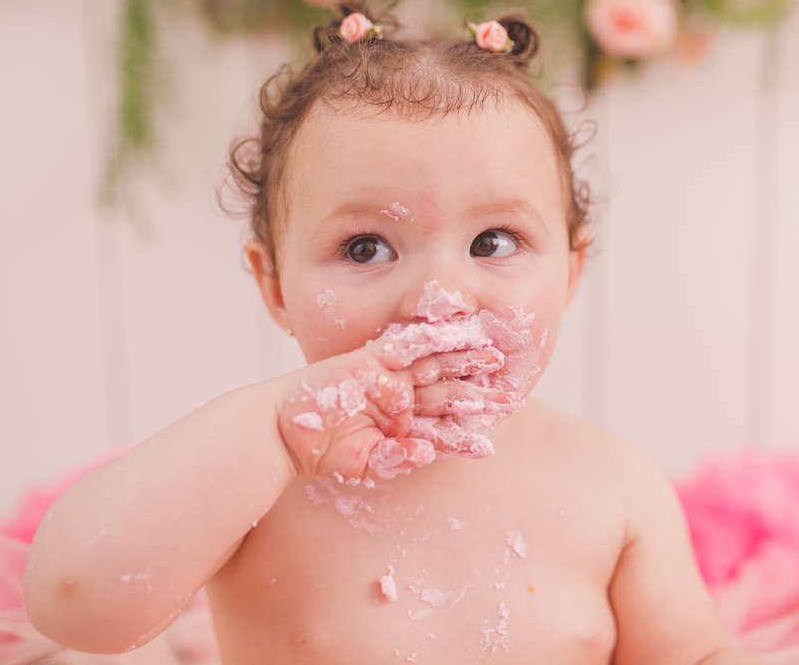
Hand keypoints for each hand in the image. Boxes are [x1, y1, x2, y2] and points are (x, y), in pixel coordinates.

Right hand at [276, 335, 504, 479]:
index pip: (445, 424)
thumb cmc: (320, 452)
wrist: (283, 434)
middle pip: (449, 392)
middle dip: (481, 395)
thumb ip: (396, 459)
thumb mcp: (365, 463)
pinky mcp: (372, 358)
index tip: (500, 431)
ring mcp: (388, 376)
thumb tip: (428, 455)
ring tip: (496, 360)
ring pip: (435, 364)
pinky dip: (432, 338)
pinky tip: (458, 335)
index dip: (472, 427)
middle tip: (515, 396)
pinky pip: (407, 344)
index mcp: (403, 424)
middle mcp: (401, 397)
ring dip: (466, 361)